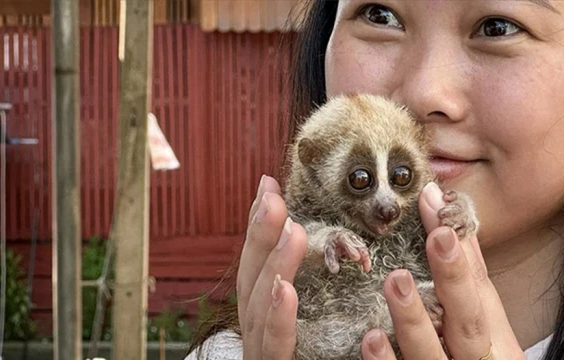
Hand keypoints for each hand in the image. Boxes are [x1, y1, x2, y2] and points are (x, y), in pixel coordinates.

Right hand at [237, 175, 307, 359]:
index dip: (260, 226)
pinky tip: (286, 290)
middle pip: (252, 278)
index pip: (259, 265)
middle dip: (259, 235)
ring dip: (272, 266)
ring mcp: (261, 352)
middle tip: (272, 195)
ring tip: (288, 230)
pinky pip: (275, 347)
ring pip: (260, 307)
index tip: (268, 184)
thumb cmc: (309, 358)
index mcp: (265, 316)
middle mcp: (256, 331)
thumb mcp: (311, 323)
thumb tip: (308, 241)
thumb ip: (298, 290)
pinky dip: (278, 319)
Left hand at [360, 182, 524, 359]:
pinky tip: (370, 341)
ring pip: (432, 359)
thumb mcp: (480, 318)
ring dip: (414, 322)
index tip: (441, 223)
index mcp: (490, 339)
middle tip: (435, 239)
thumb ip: (463, 264)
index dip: (462, 261)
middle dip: (453, 283)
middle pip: (467, 326)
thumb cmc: (477, 357)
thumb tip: (438, 198)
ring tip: (396, 281)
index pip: (480, 294)